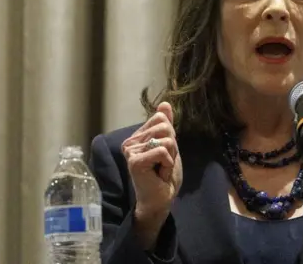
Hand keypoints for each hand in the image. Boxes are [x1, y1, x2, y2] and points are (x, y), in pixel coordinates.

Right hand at [121, 102, 181, 247]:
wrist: (161, 199)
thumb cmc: (163, 175)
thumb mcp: (169, 146)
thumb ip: (166, 125)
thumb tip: (164, 103)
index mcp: (137, 136)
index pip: (161, 119)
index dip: (171, 136)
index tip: (164, 154)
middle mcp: (130, 142)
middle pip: (165, 128)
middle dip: (172, 148)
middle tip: (163, 164)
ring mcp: (130, 151)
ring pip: (166, 140)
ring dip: (171, 157)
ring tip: (161, 169)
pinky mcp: (135, 161)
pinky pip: (163, 151)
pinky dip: (168, 164)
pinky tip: (159, 175)